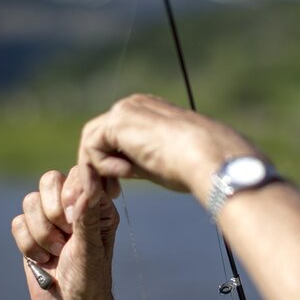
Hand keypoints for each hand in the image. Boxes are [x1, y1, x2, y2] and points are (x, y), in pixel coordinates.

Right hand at [11, 167, 119, 299]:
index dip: (70, 194)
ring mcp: (51, 221)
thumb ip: (87, 212)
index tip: (74, 223)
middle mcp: (74, 208)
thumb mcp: (91, 247)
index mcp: (97, 206)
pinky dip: (27, 244)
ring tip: (55, 254)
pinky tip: (42, 261)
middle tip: (64, 237)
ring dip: (40, 232)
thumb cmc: (88, 283)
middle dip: (52, 212)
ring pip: (30, 201)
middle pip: (50, 180)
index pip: (78, 173)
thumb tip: (89, 176)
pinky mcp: (31, 235)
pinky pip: (17, 222)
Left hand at [72, 94, 258, 218]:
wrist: (207, 156)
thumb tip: (122, 169)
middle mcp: (134, 105)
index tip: (117, 190)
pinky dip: (104, 166)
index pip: (114, 136)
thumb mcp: (159, 162)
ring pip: (92, 141)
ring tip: (114, 191)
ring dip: (97, 170)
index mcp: (148, 112)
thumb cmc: (195, 164)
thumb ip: (137, 160)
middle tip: (107, 194)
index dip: (110, 164)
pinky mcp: (118, 120)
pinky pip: (93, 147)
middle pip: (97, 135)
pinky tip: (127, 175)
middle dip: (96, 167)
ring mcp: (125, 110)